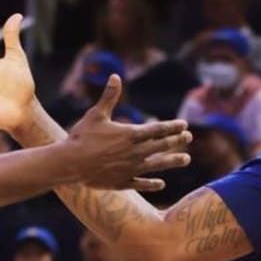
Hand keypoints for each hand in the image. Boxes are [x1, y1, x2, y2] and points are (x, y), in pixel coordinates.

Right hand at [63, 76, 190, 191]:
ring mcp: (130, 169)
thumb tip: (115, 76)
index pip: (158, 129)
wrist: (71, 163)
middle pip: (162, 146)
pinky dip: (152, 183)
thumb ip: (109, 97)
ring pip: (157, 165)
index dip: (172, 126)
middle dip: (177, 141)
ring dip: (173, 161)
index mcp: (130, 134)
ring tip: (186, 159)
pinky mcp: (122, 182)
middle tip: (189, 137)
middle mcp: (135, 152)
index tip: (184, 124)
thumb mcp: (96, 114)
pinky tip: (161, 184)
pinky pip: (141, 183)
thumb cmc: (82, 137)